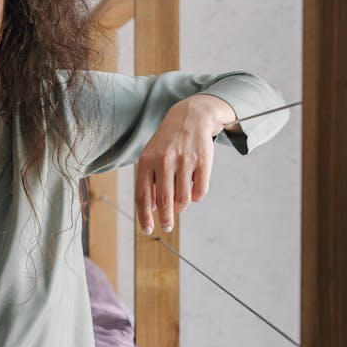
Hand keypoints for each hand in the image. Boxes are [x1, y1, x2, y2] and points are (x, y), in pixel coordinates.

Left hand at [135, 94, 237, 234]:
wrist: (190, 117)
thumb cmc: (166, 143)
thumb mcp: (150, 158)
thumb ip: (148, 182)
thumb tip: (151, 210)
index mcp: (147, 161)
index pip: (142, 196)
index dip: (144, 217)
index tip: (148, 230)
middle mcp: (164, 161)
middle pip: (165, 202)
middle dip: (166, 219)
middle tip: (167, 227)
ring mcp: (185, 161)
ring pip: (184, 199)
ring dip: (181, 206)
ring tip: (180, 202)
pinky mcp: (203, 161)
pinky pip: (200, 192)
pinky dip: (196, 197)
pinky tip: (192, 190)